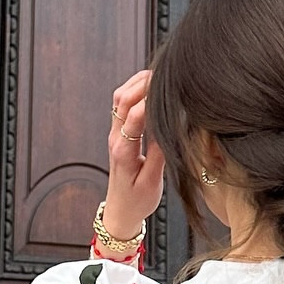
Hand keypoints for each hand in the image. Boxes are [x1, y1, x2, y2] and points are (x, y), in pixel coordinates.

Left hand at [103, 70, 165, 243]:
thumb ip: (159, 155)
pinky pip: (121, 104)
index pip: (135, 116)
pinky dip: (134, 90)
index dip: (151, 98)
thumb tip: (168, 129)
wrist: (121, 212)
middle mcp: (116, 138)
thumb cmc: (137, 201)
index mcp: (124, 151)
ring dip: (136, 82)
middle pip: (123, 99)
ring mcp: (114, 134)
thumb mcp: (152, 182)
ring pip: (119, 98)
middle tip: (164, 71)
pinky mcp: (118, 133)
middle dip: (143, 82)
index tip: (169, 86)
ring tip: (157, 73)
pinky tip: (149, 86)